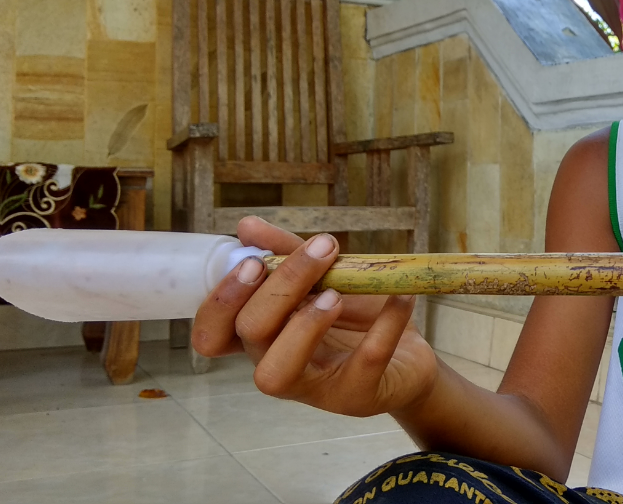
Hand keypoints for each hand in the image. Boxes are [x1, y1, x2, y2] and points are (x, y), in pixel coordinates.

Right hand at [191, 216, 437, 416]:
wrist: (409, 358)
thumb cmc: (357, 320)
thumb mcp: (325, 280)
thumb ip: (287, 255)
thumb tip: (246, 226)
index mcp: (262, 339)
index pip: (212, 333)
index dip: (221, 300)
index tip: (254, 262)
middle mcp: (277, 365)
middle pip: (251, 333)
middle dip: (281, 287)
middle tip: (322, 249)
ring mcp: (313, 388)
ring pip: (277, 372)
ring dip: (304, 325)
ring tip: (336, 294)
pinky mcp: (356, 396)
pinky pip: (364, 362)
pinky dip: (385, 324)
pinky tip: (401, 298)